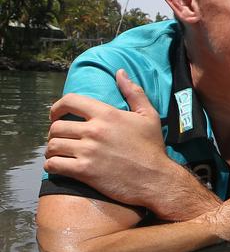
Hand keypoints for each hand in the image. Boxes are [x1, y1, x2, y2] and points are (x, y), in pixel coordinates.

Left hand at [44, 69, 217, 219]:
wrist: (156, 179)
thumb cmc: (153, 148)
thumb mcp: (149, 116)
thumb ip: (134, 92)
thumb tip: (120, 72)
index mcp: (107, 114)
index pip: (70, 101)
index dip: (57, 107)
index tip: (56, 115)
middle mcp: (94, 130)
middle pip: (57, 126)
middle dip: (54, 132)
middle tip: (61, 139)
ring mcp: (88, 152)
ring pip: (53, 146)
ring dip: (52, 150)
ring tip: (58, 153)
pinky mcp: (84, 172)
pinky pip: (54, 165)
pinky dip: (52, 165)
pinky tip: (59, 166)